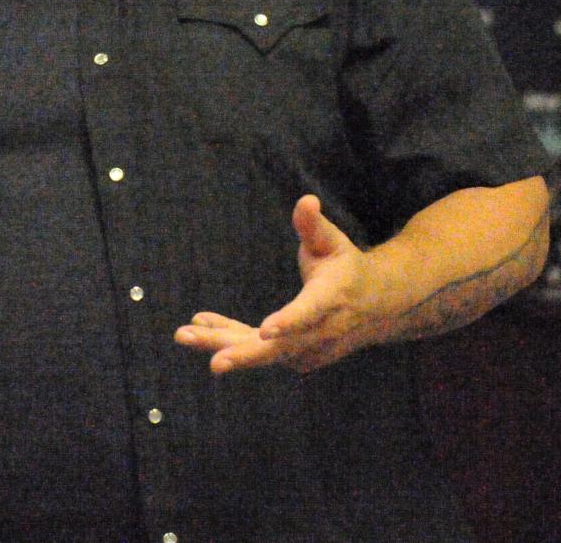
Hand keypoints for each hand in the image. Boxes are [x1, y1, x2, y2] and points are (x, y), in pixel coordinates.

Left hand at [174, 195, 380, 374]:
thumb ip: (314, 224)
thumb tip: (306, 200)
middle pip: (280, 348)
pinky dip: (230, 338)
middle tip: (213, 360)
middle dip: (243, 353)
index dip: (288, 322)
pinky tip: (201, 326)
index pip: (310, 313)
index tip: (265, 331)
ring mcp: (309, 350)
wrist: (376, 308)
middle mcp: (321, 332)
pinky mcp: (295, 357)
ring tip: (184, 334)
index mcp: (332, 299)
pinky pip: (259, 350)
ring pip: (262, 353)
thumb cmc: (346, 266)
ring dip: (224, 342)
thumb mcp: (333, 241)